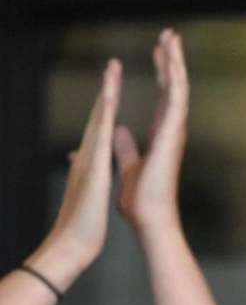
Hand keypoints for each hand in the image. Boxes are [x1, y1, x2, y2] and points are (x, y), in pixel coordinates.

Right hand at [28, 60, 120, 287]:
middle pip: (99, 114)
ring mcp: (88, 158)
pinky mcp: (92, 167)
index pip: (101, 125)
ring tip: (112, 69)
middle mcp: (88, 153)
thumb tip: (85, 154)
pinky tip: (110, 103)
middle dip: (107, 87)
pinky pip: (99, 138)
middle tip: (113, 63)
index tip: (113, 81)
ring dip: (105, 93)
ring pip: (97, 119)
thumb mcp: (91, 187)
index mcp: (92, 159)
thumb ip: (88, 168)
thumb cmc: (83, 220)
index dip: (108, 103)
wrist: (72, 242)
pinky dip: (104, 120)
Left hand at [116, 30, 187, 235]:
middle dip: (171, 60)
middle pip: (173, 87)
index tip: (159, 52)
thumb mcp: (127, 167)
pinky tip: (173, 61)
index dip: (162, 73)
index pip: (163, 98)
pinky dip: (175, 79)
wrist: (150, 217)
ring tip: (171, 38)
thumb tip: (120, 131)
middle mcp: (172, 132)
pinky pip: (176, 100)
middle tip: (170, 35)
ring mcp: (175, 132)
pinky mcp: (172, 135)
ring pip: (177, 88)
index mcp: (162, 137)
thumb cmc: (141, 200)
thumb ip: (126, 148)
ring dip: (175, 62)